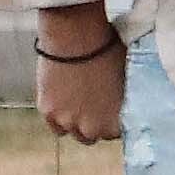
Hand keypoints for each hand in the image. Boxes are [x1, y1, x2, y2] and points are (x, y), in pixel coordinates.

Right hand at [32, 16, 125, 143]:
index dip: (114, 122)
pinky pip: (55, 127)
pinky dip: (59, 119)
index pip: (116, 133)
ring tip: (79, 106)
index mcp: (115, 119)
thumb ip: (124, 99)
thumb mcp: (126, 78)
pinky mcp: (48, 112)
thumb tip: (126, 103)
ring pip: (74, 133)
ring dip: (76, 124)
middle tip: (95, 108)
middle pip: (94, 136)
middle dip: (95, 125)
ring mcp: (67, 121)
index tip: (112, 112)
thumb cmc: (108, 52)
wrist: (76, 38)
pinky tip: (64, 106)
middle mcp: (91, 127)